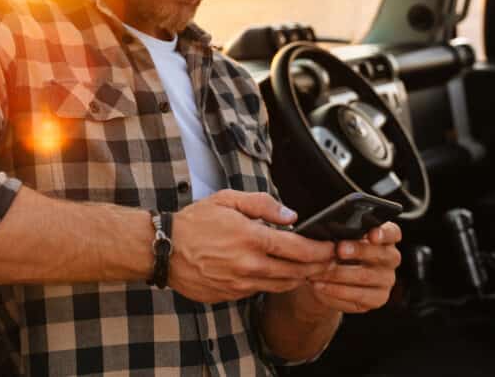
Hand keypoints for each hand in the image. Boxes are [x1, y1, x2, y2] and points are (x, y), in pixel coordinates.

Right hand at [169, 190, 334, 303]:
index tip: (330, 247)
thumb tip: (290, 215)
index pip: (299, 249)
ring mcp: (241, 283)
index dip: (321, 250)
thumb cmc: (194, 222)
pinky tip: (274, 273)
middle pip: (297, 272)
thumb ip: (262, 204)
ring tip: (307, 268)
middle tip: (327, 260)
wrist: (164, 249)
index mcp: (251, 238)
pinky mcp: (232, 295)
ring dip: (299, 277)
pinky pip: (260, 290)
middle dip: (317, 266)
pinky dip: (273, 283)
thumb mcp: (227, 200)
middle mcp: (250, 265)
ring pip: (282, 285)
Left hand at [299, 222, 402, 314]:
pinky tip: (320, 286)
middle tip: (339, 249)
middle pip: (381, 254)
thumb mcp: (337, 239)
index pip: (392, 232)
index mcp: (384, 237)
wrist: (328, 278)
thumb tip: (327, 238)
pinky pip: (358, 296)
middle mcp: (391, 258)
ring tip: (317, 271)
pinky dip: (335, 290)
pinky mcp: (378, 299)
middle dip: (359, 251)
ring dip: (339, 273)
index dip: (384, 233)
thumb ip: (339, 236)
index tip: (372, 235)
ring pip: (366, 276)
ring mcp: (387, 280)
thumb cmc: (335, 250)